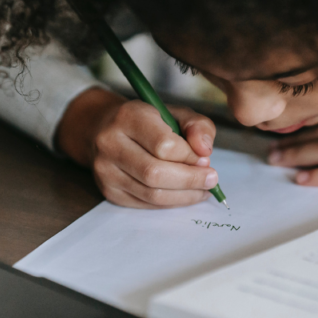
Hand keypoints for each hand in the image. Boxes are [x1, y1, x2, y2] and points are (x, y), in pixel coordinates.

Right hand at [56, 88, 217, 207]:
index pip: (164, 145)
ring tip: (202, 190)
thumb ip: (198, 127)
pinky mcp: (108, 190)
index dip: (190, 157)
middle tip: (211, 180)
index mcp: (129, 116)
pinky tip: (184, 194)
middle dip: (190, 180)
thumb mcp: (176, 113)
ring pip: (151, 193)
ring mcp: (106, 170)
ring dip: (184, 196)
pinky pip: (145, 204)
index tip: (206, 160)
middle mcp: (111, 143)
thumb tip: (205, 153)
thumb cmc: (148, 122)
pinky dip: (170, 202)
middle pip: (155, 173)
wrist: (106, 129)